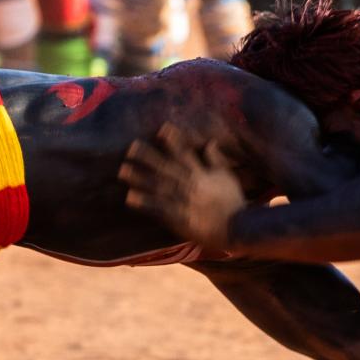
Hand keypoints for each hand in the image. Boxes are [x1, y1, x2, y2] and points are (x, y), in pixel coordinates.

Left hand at [118, 122, 247, 252]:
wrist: (236, 230)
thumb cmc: (233, 203)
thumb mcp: (227, 178)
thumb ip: (216, 160)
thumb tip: (209, 141)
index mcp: (201, 174)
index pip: (185, 153)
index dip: (173, 140)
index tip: (160, 129)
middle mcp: (190, 185)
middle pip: (165, 168)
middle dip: (147, 157)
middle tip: (130, 147)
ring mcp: (182, 202)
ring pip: (157, 187)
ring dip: (139, 178)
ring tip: (122, 170)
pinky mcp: (178, 219)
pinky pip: (158, 210)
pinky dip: (144, 203)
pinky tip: (129, 197)